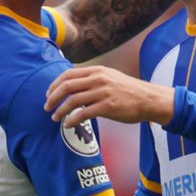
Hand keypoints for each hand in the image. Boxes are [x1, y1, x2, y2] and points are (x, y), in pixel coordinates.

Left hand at [44, 65, 174, 126]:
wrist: (148, 99)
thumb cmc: (128, 90)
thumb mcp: (110, 77)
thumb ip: (92, 78)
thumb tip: (73, 85)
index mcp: (97, 71)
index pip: (68, 74)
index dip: (55, 84)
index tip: (49, 94)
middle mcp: (98, 79)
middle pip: (67, 86)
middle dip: (53, 97)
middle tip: (46, 107)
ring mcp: (102, 93)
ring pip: (72, 101)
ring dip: (60, 110)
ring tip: (55, 118)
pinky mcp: (107, 107)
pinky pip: (83, 114)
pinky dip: (72, 120)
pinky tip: (68, 125)